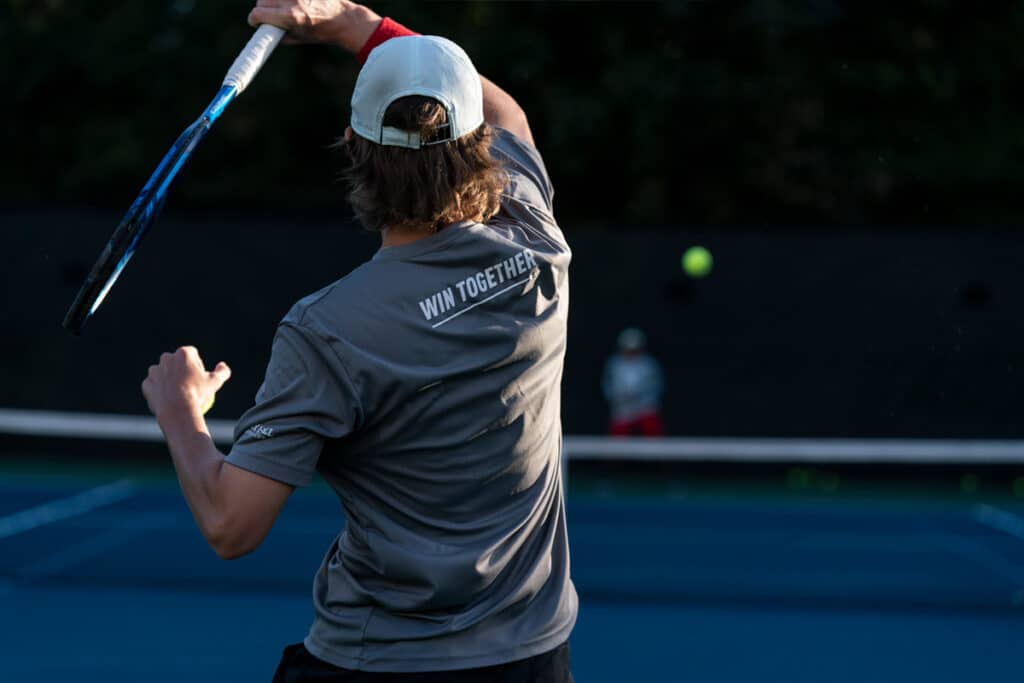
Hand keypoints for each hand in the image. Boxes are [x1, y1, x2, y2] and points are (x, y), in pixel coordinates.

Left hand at [142, 347, 231, 424]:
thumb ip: (222, 372)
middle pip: (176, 362)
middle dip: (181, 370)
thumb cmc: (198, 394)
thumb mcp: (216, 383)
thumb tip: (223, 366)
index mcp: (184, 353)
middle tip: (189, 386)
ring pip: (163, 373)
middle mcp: (167, 358)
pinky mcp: (147, 384)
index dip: (197, 366)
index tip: (200, 378)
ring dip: (169, 380)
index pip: (193, 355)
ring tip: (178, 394)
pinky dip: (160, 391)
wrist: (177, 410)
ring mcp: (155, 371)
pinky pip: (154, 386)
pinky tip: (168, 400)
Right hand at [247, 0, 381, 51]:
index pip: (258, 14)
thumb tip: (267, 33)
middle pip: (262, 0)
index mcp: (291, 16)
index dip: (254, 20)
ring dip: (273, 1)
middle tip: (269, 16)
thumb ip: (281, 36)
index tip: (255, 23)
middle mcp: (292, 1)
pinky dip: (285, 0)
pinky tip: (293, 4)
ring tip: (283, 9)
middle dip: (262, 9)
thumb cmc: (323, 32)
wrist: (344, 19)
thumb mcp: (300, 38)